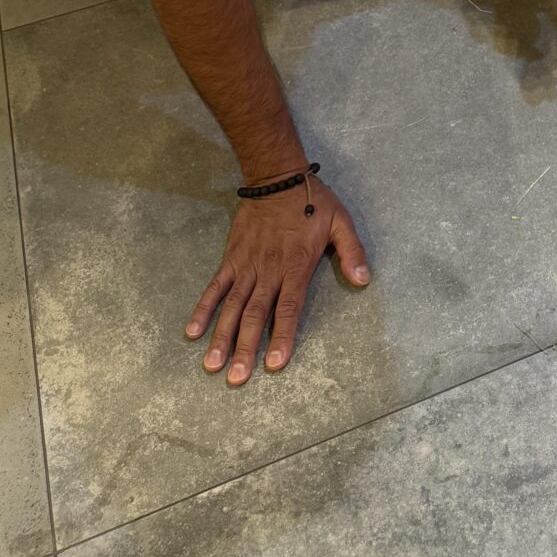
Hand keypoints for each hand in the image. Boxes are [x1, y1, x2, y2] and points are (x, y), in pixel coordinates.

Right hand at [186, 175, 368, 383]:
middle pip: (256, 315)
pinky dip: (204, 308)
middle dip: (246, 348)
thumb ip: (351, 252)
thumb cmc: (312, 202)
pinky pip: (215, 286)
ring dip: (222, 336)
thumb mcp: (341, 222)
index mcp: (296, 266)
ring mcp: (247, 266)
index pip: (289, 308)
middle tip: (237, 378)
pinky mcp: (231, 259)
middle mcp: (269, 271)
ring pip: (233, 306)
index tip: (274, 364)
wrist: (277, 178)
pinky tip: (193, 331)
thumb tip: (363, 280)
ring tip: (212, 364)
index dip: (282, 336)